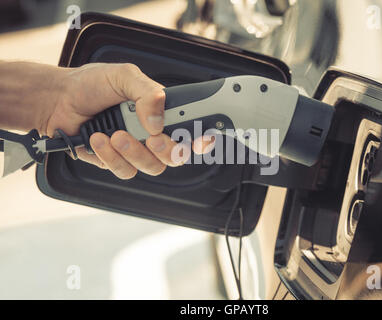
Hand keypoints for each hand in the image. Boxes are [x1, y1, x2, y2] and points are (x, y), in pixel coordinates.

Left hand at [45, 63, 210, 178]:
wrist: (57, 101)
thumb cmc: (90, 84)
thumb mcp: (123, 76)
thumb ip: (147, 92)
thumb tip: (158, 120)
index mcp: (162, 112)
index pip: (191, 129)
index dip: (203, 139)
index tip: (202, 139)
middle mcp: (153, 133)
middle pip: (178, 156)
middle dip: (167, 150)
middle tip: (152, 138)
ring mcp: (136, 150)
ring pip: (153, 167)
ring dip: (134, 152)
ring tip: (114, 133)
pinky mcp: (117, 162)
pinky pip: (126, 171)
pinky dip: (112, 157)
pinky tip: (99, 140)